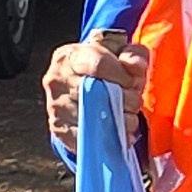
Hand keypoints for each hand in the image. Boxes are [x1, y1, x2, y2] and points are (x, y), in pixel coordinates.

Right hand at [43, 34, 148, 154]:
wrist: (81, 83)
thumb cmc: (104, 66)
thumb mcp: (122, 53)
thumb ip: (133, 55)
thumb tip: (136, 66)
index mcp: (70, 56)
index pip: (98, 65)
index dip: (122, 75)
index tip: (132, 81)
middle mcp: (57, 80)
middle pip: (97, 93)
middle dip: (124, 99)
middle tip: (134, 100)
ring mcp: (55, 106)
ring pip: (94, 118)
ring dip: (119, 120)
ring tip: (126, 113)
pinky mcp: (58, 128)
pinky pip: (87, 138)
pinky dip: (108, 137)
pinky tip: (117, 130)